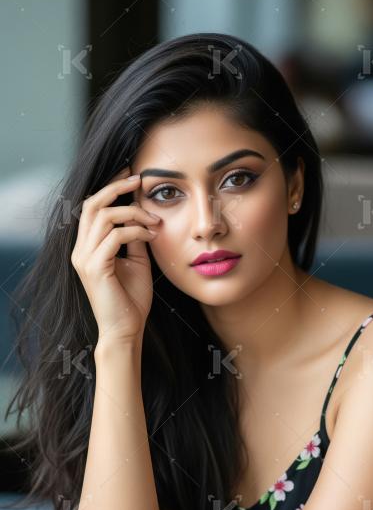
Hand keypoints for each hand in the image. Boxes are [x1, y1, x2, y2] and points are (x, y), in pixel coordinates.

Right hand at [71, 165, 160, 345]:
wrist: (125, 331)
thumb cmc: (131, 301)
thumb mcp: (136, 262)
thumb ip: (134, 239)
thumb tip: (143, 216)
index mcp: (87, 247)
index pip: (93, 208)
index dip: (111, 188)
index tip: (134, 177)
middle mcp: (80, 250)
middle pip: (93, 204)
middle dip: (117, 187)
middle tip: (140, 179)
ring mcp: (84, 258)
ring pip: (105, 216)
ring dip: (134, 213)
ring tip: (155, 221)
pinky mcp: (95, 267)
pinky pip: (115, 236)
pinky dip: (136, 231)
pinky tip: (151, 235)